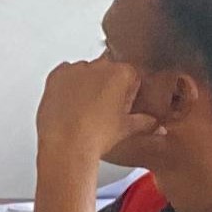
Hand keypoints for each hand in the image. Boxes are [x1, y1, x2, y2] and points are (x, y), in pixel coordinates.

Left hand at [37, 56, 159, 166]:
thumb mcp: (127, 129)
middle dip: (106, 86)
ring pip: (85, 72)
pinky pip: (64, 76)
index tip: (122, 105)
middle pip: (107, 71)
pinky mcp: (56, 75)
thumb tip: (155, 124)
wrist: (66, 146)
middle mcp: (99, 65)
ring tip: (83, 110)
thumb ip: (146, 122)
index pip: (130, 76)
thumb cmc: (96, 136)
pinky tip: (69, 104)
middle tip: (103, 110)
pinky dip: (66, 86)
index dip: (126, 92)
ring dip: (85, 85)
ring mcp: (77, 69)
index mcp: (122, 73)